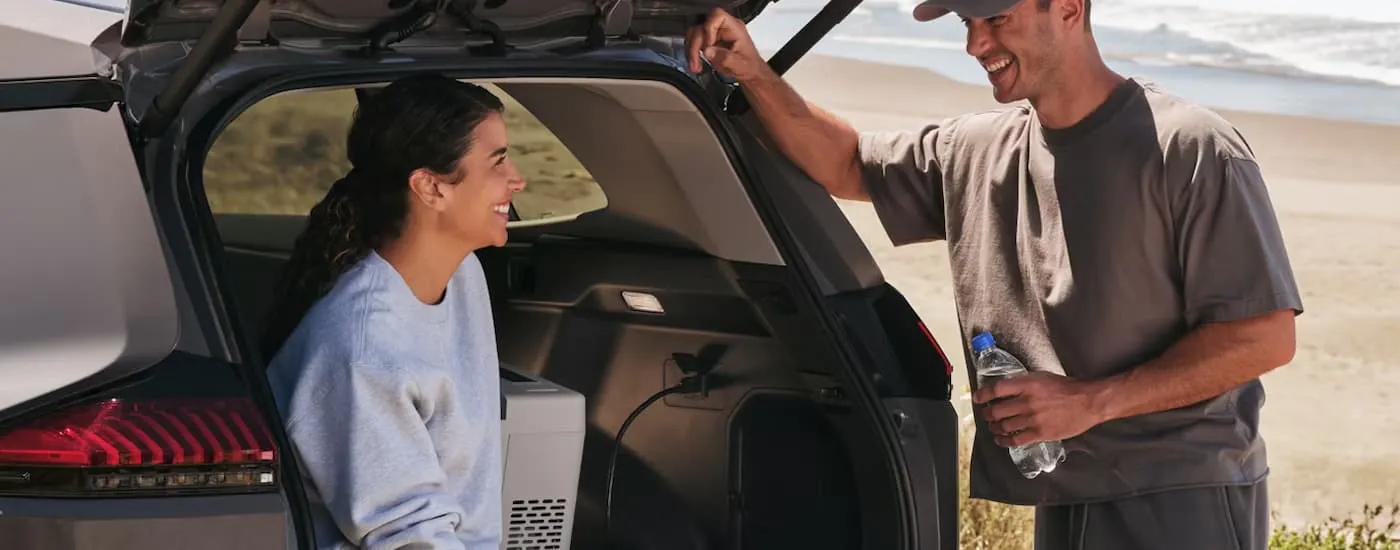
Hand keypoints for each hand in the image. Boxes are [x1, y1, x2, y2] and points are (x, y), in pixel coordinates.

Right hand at [684, 8, 769, 82]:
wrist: (749, 73)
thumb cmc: (749, 67)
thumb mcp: (741, 65)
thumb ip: (726, 58)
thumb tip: (708, 51)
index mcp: (734, 28)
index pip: (717, 16)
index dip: (709, 28)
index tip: (708, 45)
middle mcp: (723, 28)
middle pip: (701, 26)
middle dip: (695, 46)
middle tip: (696, 62)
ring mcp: (715, 34)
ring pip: (694, 34)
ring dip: (691, 51)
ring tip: (695, 66)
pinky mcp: (708, 41)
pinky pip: (693, 42)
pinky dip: (691, 53)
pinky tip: (695, 64)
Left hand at [972, 371, 1106, 447]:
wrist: (1087, 402)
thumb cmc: (1066, 388)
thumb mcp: (1041, 377)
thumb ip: (1022, 383)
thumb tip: (1005, 389)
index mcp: (1026, 385)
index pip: (996, 389)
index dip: (982, 394)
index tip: (977, 398)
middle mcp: (1027, 402)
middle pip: (996, 411)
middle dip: (986, 414)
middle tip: (985, 414)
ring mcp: (1033, 419)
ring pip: (1004, 426)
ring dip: (994, 428)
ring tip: (992, 427)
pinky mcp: (1040, 433)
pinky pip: (1016, 440)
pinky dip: (1004, 441)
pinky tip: (1001, 440)